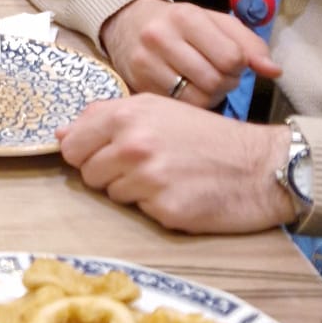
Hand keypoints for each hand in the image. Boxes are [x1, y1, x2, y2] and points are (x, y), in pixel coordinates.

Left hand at [58, 96, 294, 233]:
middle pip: (89, 172)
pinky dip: (157, 207)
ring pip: (112, 194)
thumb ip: (107, 117)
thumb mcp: (158, 110)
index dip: (85, 153)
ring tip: (167, 177)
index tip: (104, 154)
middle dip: (110, 172)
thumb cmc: (207, 137)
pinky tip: (181, 193)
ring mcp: (149, 179)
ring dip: (134, 190)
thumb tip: (62, 134)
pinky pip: (140, 212)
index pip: (73, 145)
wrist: (259, 165)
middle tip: (147, 165)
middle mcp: (134, 145)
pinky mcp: (166, 210)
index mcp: (128, 116)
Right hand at [100, 0, 281, 105]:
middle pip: (215, 80)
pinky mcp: (138, 85)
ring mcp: (146, 63)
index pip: (231, 56)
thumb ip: (248, 43)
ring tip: (206, 83)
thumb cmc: (180, 24)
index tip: (232, 62)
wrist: (127, 24)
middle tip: (221, 76)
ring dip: (211, 96)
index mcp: (186, 16)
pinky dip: (192, 103)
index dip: (239, 66)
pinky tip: (188, 90)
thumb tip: (274, 71)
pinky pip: (180, 107)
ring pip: (198, 98)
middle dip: (226, 83)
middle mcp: (161, 37)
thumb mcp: (214, 22)